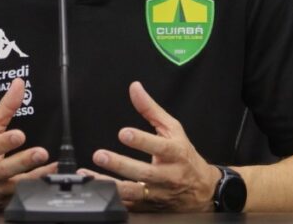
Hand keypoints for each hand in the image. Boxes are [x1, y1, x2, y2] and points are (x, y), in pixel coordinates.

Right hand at [0, 78, 55, 210]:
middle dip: (23, 161)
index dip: (4, 142)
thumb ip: (5, 108)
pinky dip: (36, 189)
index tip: (19, 135)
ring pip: (16, 185)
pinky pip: (21, 195)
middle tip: (41, 152)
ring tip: (53, 166)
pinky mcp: (3, 200)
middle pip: (4, 169)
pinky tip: (51, 179)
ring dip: (36, 176)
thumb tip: (19, 84)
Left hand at [87, 81, 219, 211]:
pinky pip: (129, 203)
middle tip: (100, 155)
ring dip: (112, 184)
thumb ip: (151, 109)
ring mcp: (158, 193)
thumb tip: (135, 88)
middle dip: (121, 164)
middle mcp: (168, 175)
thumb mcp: (173, 129)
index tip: (124, 133)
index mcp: (175, 153)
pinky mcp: (149, 205)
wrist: (201, 190)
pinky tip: (96, 188)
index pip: (159, 147)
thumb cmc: (185, 156)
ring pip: (135, 192)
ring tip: (91, 175)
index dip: (142, 141)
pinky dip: (112, 197)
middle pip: (145, 172)